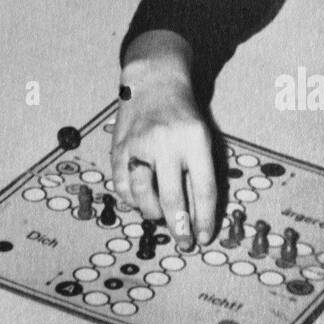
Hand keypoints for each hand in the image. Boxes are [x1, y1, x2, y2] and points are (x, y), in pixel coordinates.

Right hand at [110, 67, 216, 249]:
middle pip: (173, 198)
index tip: (204, 238)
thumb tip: (195, 215)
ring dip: (153, 213)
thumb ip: (199, 172)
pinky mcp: (119, 146)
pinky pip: (122, 184)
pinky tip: (140, 201)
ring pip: (143, 195)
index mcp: (194, 140)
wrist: (153, 81)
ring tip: (159, 216)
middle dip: (179, 228)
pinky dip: (131, 199)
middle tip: (183, 242)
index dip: (205, 219)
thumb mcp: (202, 137)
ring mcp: (139, 144)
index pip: (203, 189)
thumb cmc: (183, 114)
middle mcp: (166, 143)